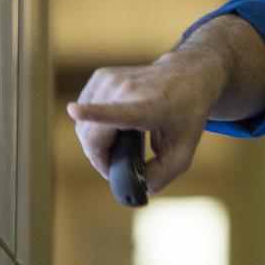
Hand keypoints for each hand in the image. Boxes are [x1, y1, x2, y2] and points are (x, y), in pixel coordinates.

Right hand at [68, 50, 223, 195]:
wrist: (191, 74)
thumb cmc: (188, 113)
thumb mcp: (183, 152)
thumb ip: (160, 177)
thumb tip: (136, 189)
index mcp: (148, 107)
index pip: (117, 111)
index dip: (93, 113)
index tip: (74, 110)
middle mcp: (128, 90)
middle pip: (91, 135)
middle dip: (100, 158)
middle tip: (118, 164)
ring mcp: (112, 79)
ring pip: (83, 126)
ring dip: (96, 142)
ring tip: (120, 143)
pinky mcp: (102, 76)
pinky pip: (84, 111)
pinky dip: (93, 124)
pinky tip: (112, 126)